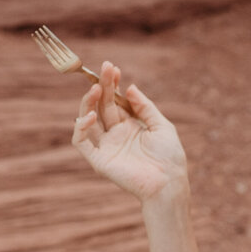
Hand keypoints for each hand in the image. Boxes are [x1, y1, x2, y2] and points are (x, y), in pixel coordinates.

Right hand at [72, 61, 187, 202]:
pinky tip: (90, 115)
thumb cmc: (169, 156)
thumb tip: (129, 87)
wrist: (168, 183)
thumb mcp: (161, 125)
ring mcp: (106, 147)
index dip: (112, 84)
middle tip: (105, 69)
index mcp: (130, 126)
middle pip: (102, 106)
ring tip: (95, 87)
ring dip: (89, 102)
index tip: (112, 68)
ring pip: (88, 120)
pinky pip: (82, 142)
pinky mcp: (99, 160)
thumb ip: (144, 106)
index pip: (115, 101)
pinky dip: (81, 128)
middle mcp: (115, 134)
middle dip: (102, 87)